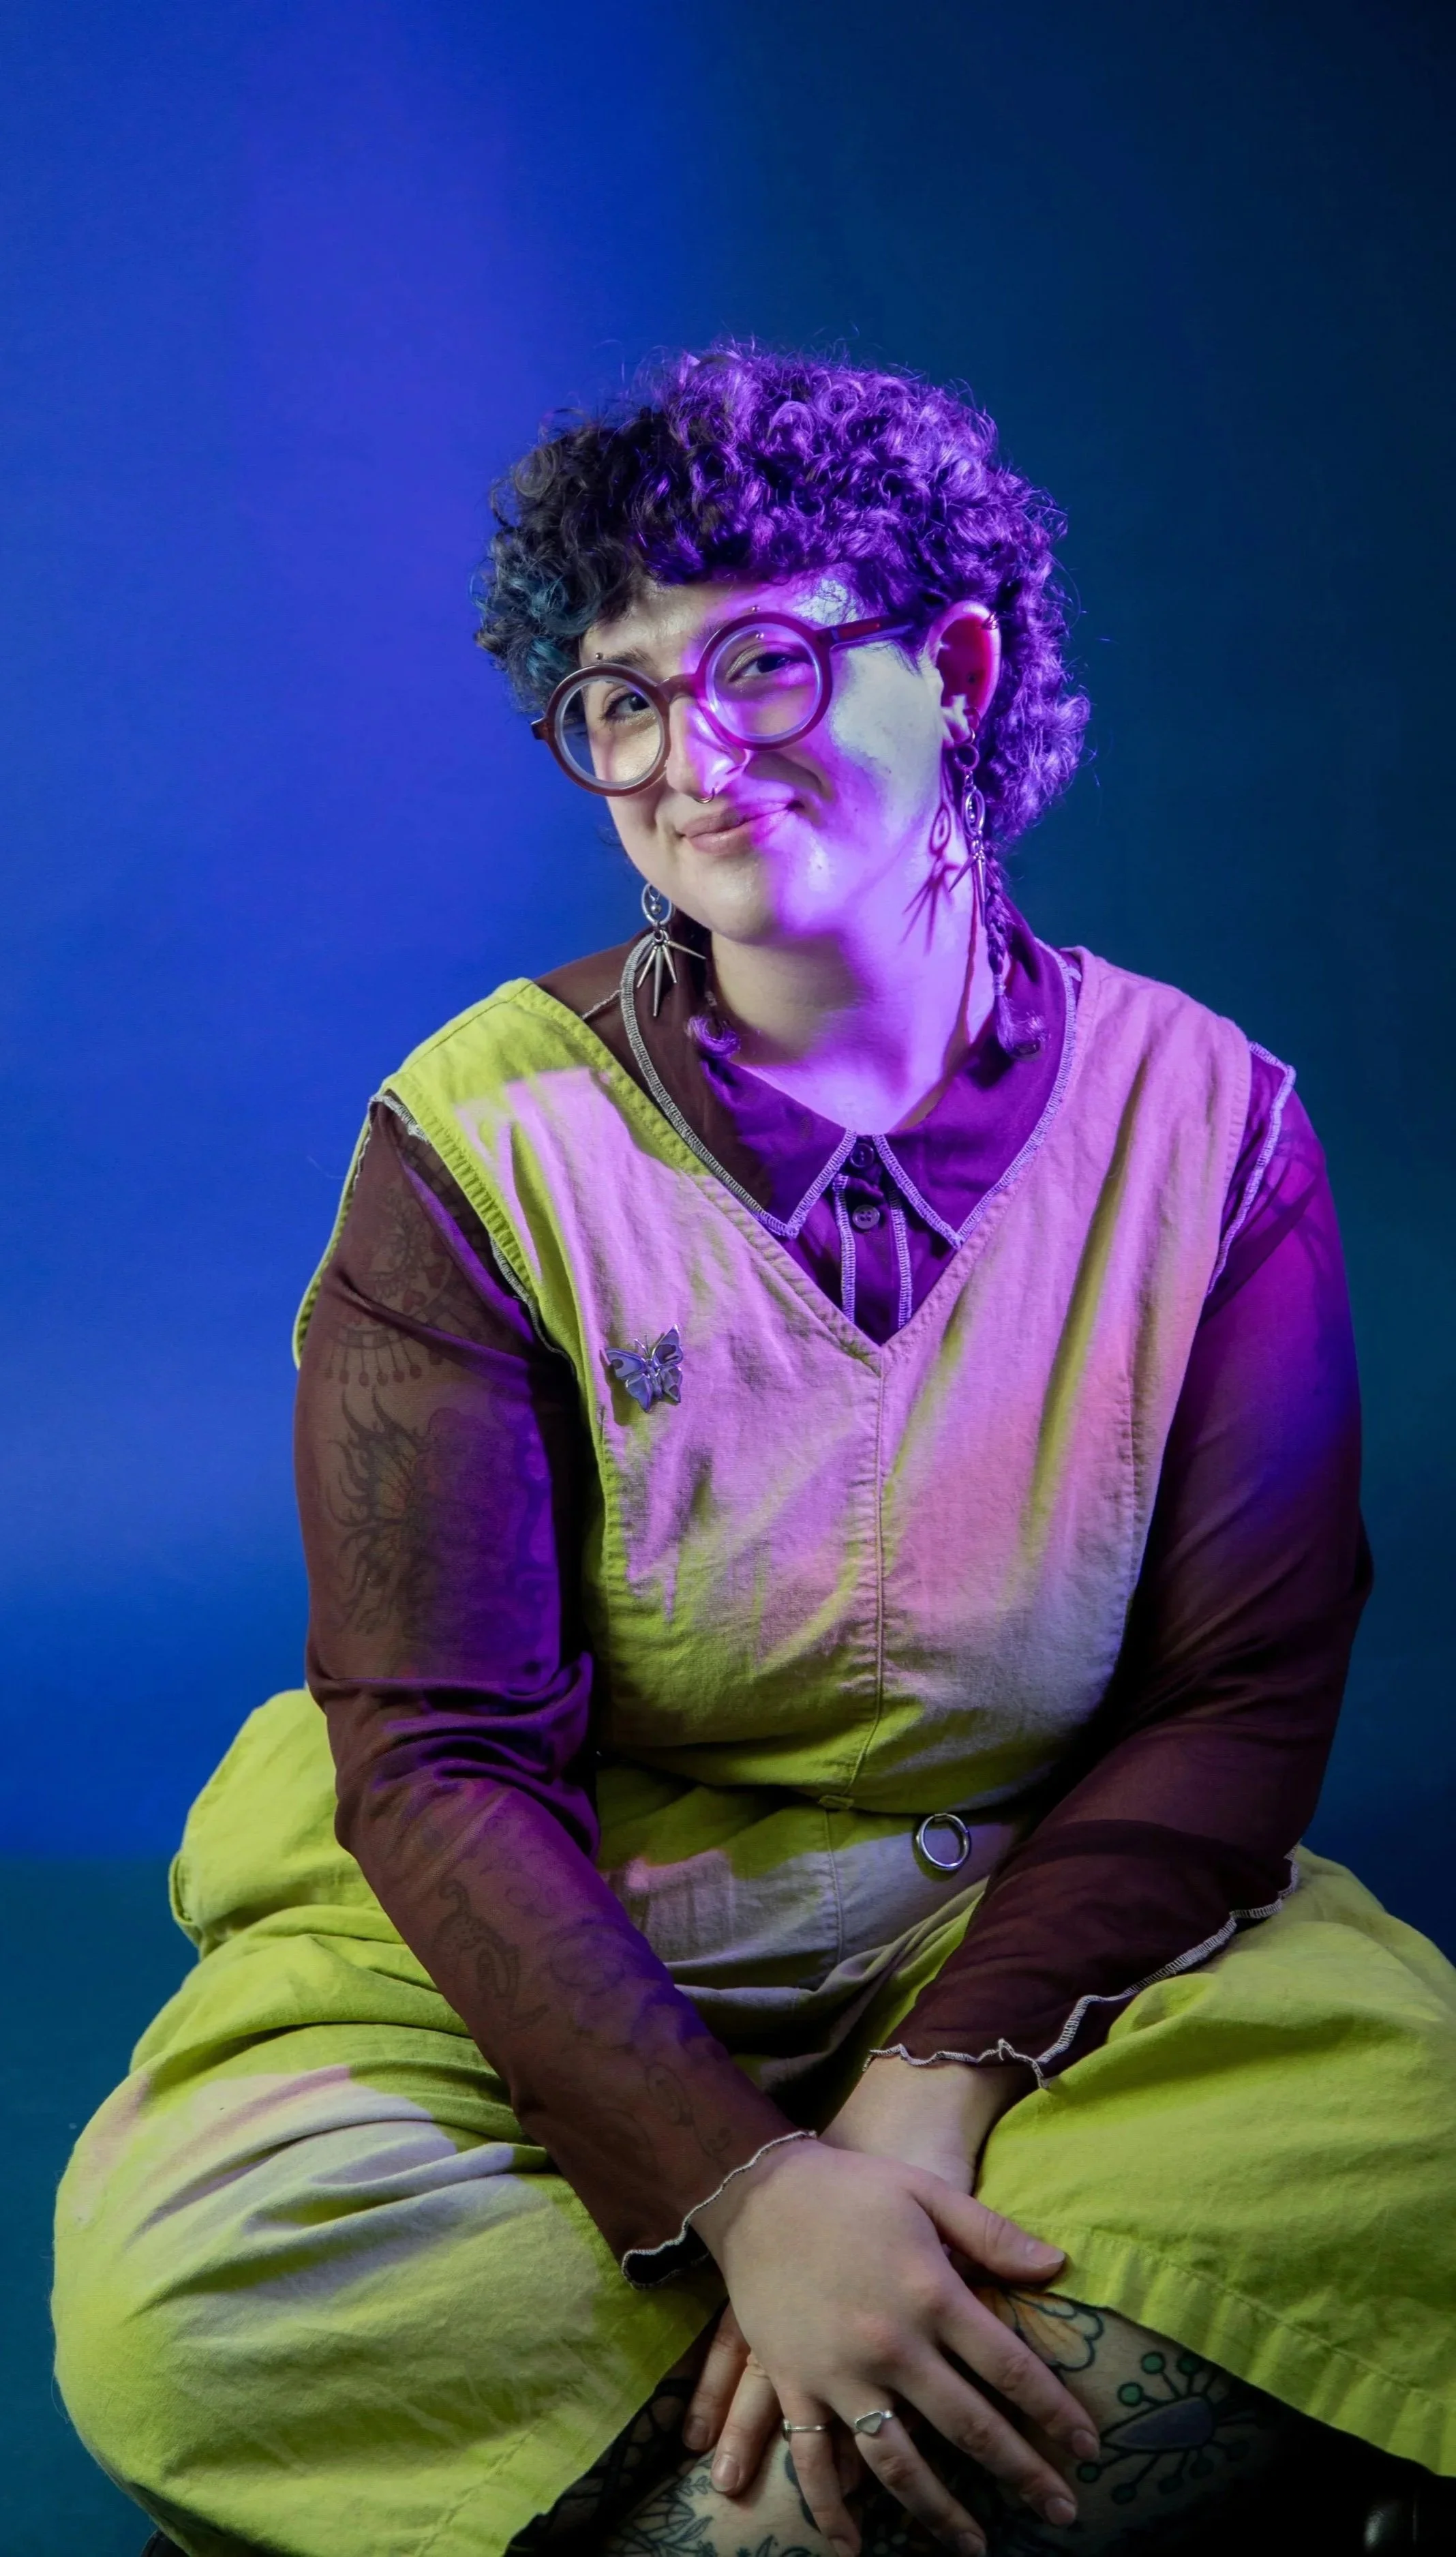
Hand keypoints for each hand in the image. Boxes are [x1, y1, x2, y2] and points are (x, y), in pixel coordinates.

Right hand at [691, 2137, 1095, 2555]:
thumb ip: (992, 2233)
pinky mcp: (795, 2383)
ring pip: (898, 2463)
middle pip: (968, 2427)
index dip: (1056, 2412)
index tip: (1088, 2447)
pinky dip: (832, 2509)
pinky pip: (815, 2460)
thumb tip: (1059, 2264)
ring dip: (940, 2512)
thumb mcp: (927, 2193)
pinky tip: (854, 2546)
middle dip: (1022, 2473)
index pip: (1011, 2369)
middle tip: (1062, 2512)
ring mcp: (839, 2371)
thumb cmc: (852, 2187)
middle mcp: (891, 2344)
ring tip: (975, 2546)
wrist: (757, 2190)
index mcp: (931, 2293)